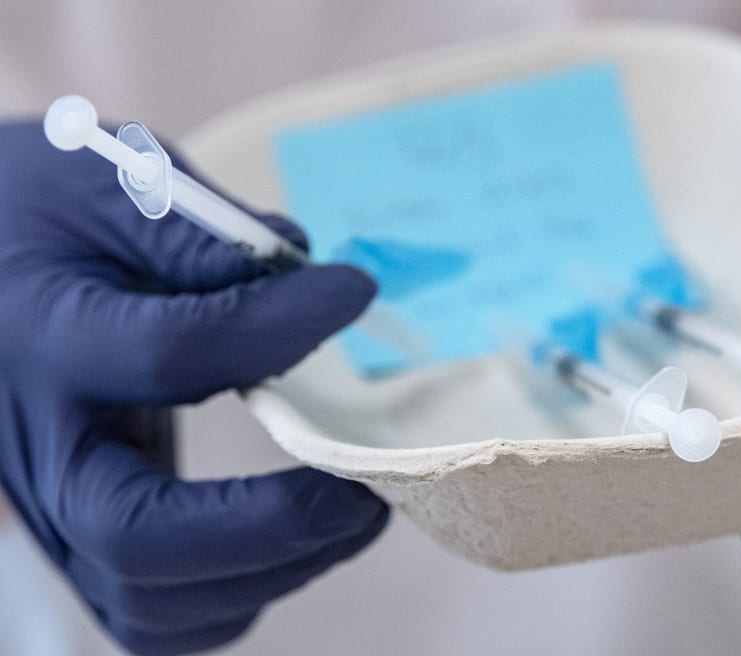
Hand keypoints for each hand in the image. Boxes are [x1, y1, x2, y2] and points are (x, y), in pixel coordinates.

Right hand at [0, 122, 388, 653]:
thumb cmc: (38, 217)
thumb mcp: (106, 190)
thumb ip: (202, 235)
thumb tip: (308, 273)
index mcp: (43, 337)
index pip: (169, 352)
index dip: (278, 325)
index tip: (351, 292)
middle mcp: (36, 443)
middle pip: (140, 534)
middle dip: (276, 524)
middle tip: (364, 487)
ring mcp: (50, 505)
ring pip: (148, 600)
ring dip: (270, 572)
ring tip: (349, 514)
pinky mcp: (76, 533)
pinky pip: (151, 612)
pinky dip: (233, 596)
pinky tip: (291, 542)